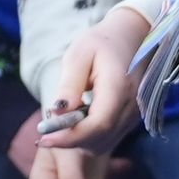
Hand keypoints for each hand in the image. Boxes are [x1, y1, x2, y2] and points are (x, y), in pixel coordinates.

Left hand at [42, 1, 151, 154]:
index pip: (97, 125)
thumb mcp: (79, 54)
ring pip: (104, 143)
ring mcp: (135, 114)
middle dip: (70, 141)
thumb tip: (58, 114)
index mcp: (119, 87)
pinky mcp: (132, 118)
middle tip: (46, 130)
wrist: (132, 35)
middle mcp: (132, 106)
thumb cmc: (102, 42)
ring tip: (62, 122)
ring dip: (79, 141)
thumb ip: (70, 84)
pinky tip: (77, 121)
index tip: (43, 139)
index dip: (70, 138)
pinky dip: (89, 137)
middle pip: (100, 140)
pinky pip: (109, 138)